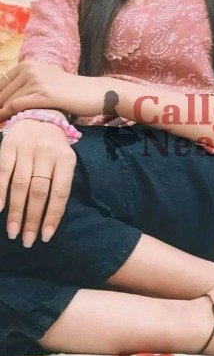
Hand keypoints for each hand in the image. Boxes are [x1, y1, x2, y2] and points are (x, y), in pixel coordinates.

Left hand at [0, 61, 108, 119]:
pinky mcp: (43, 95)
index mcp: (28, 65)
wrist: (93, 93)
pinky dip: (6, 115)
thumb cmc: (70, 92)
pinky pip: (15, 106)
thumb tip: (5, 101)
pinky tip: (4, 123)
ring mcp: (36, 81)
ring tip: (0, 122)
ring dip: (1, 112)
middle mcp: (30, 69)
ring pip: (6, 99)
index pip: (1, 82)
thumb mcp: (45, 82)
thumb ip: (26, 87)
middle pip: (1, 91)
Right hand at [0, 118, 76, 246]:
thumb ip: (60, 183)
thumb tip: (51, 218)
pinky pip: (3, 171)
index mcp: (66, 159)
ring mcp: (27, 149)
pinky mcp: (8, 146)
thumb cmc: (54, 147)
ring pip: (20, 185)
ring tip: (12, 232)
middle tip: (27, 240)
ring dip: (15, 211)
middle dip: (32, 219)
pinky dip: (0, 192)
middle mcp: (47, 153)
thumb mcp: (65, 160)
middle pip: (39, 192)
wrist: (40, 115)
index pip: (60, 193)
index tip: (46, 237)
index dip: (52, 216)